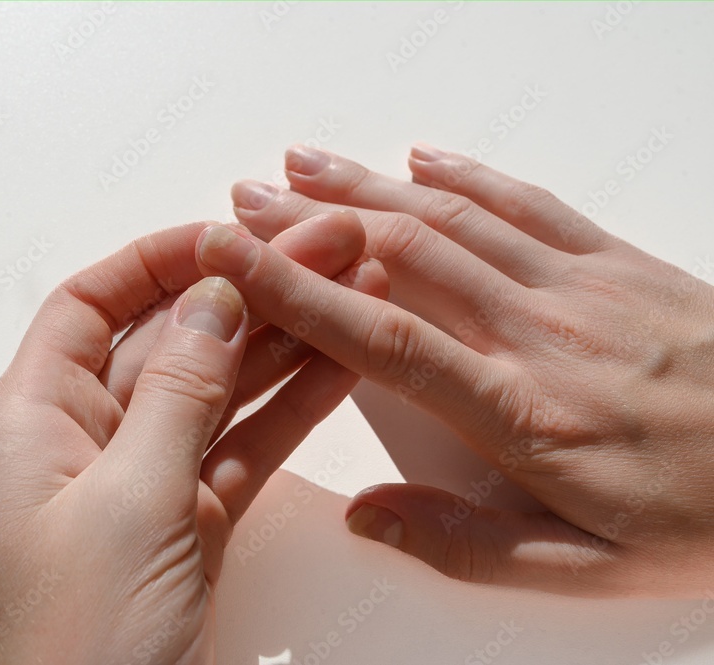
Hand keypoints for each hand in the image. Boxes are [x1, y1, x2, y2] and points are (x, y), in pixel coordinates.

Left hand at [0, 219, 384, 663]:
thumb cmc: (76, 646)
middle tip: (330, 246)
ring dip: (284, 343)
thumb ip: (174, 391)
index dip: (160, 259)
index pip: (89, 305)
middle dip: (249, 290)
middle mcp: (83, 441)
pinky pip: (241, 447)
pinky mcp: (188, 523)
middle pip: (169, 339)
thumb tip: (212, 296)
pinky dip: (290, 410)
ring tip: (356, 288)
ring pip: (219, 391)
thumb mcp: (127, 502)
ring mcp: (142, 482)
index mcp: (31, 421)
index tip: (234, 232)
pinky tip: (340, 366)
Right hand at [194, 144, 713, 596]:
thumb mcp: (589, 570)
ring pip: (455, 219)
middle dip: (310, 224)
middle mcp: (542, 334)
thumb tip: (370, 516)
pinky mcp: (623, 265)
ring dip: (370, 186)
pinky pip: (533, 204)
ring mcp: (583, 288)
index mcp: (522, 412)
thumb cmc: (710, 521)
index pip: (379, 336)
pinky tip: (426, 158)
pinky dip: (470, 176)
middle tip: (244, 202)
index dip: (294, 292)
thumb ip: (466, 545)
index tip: (232, 258)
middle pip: (402, 257)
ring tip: (304, 164)